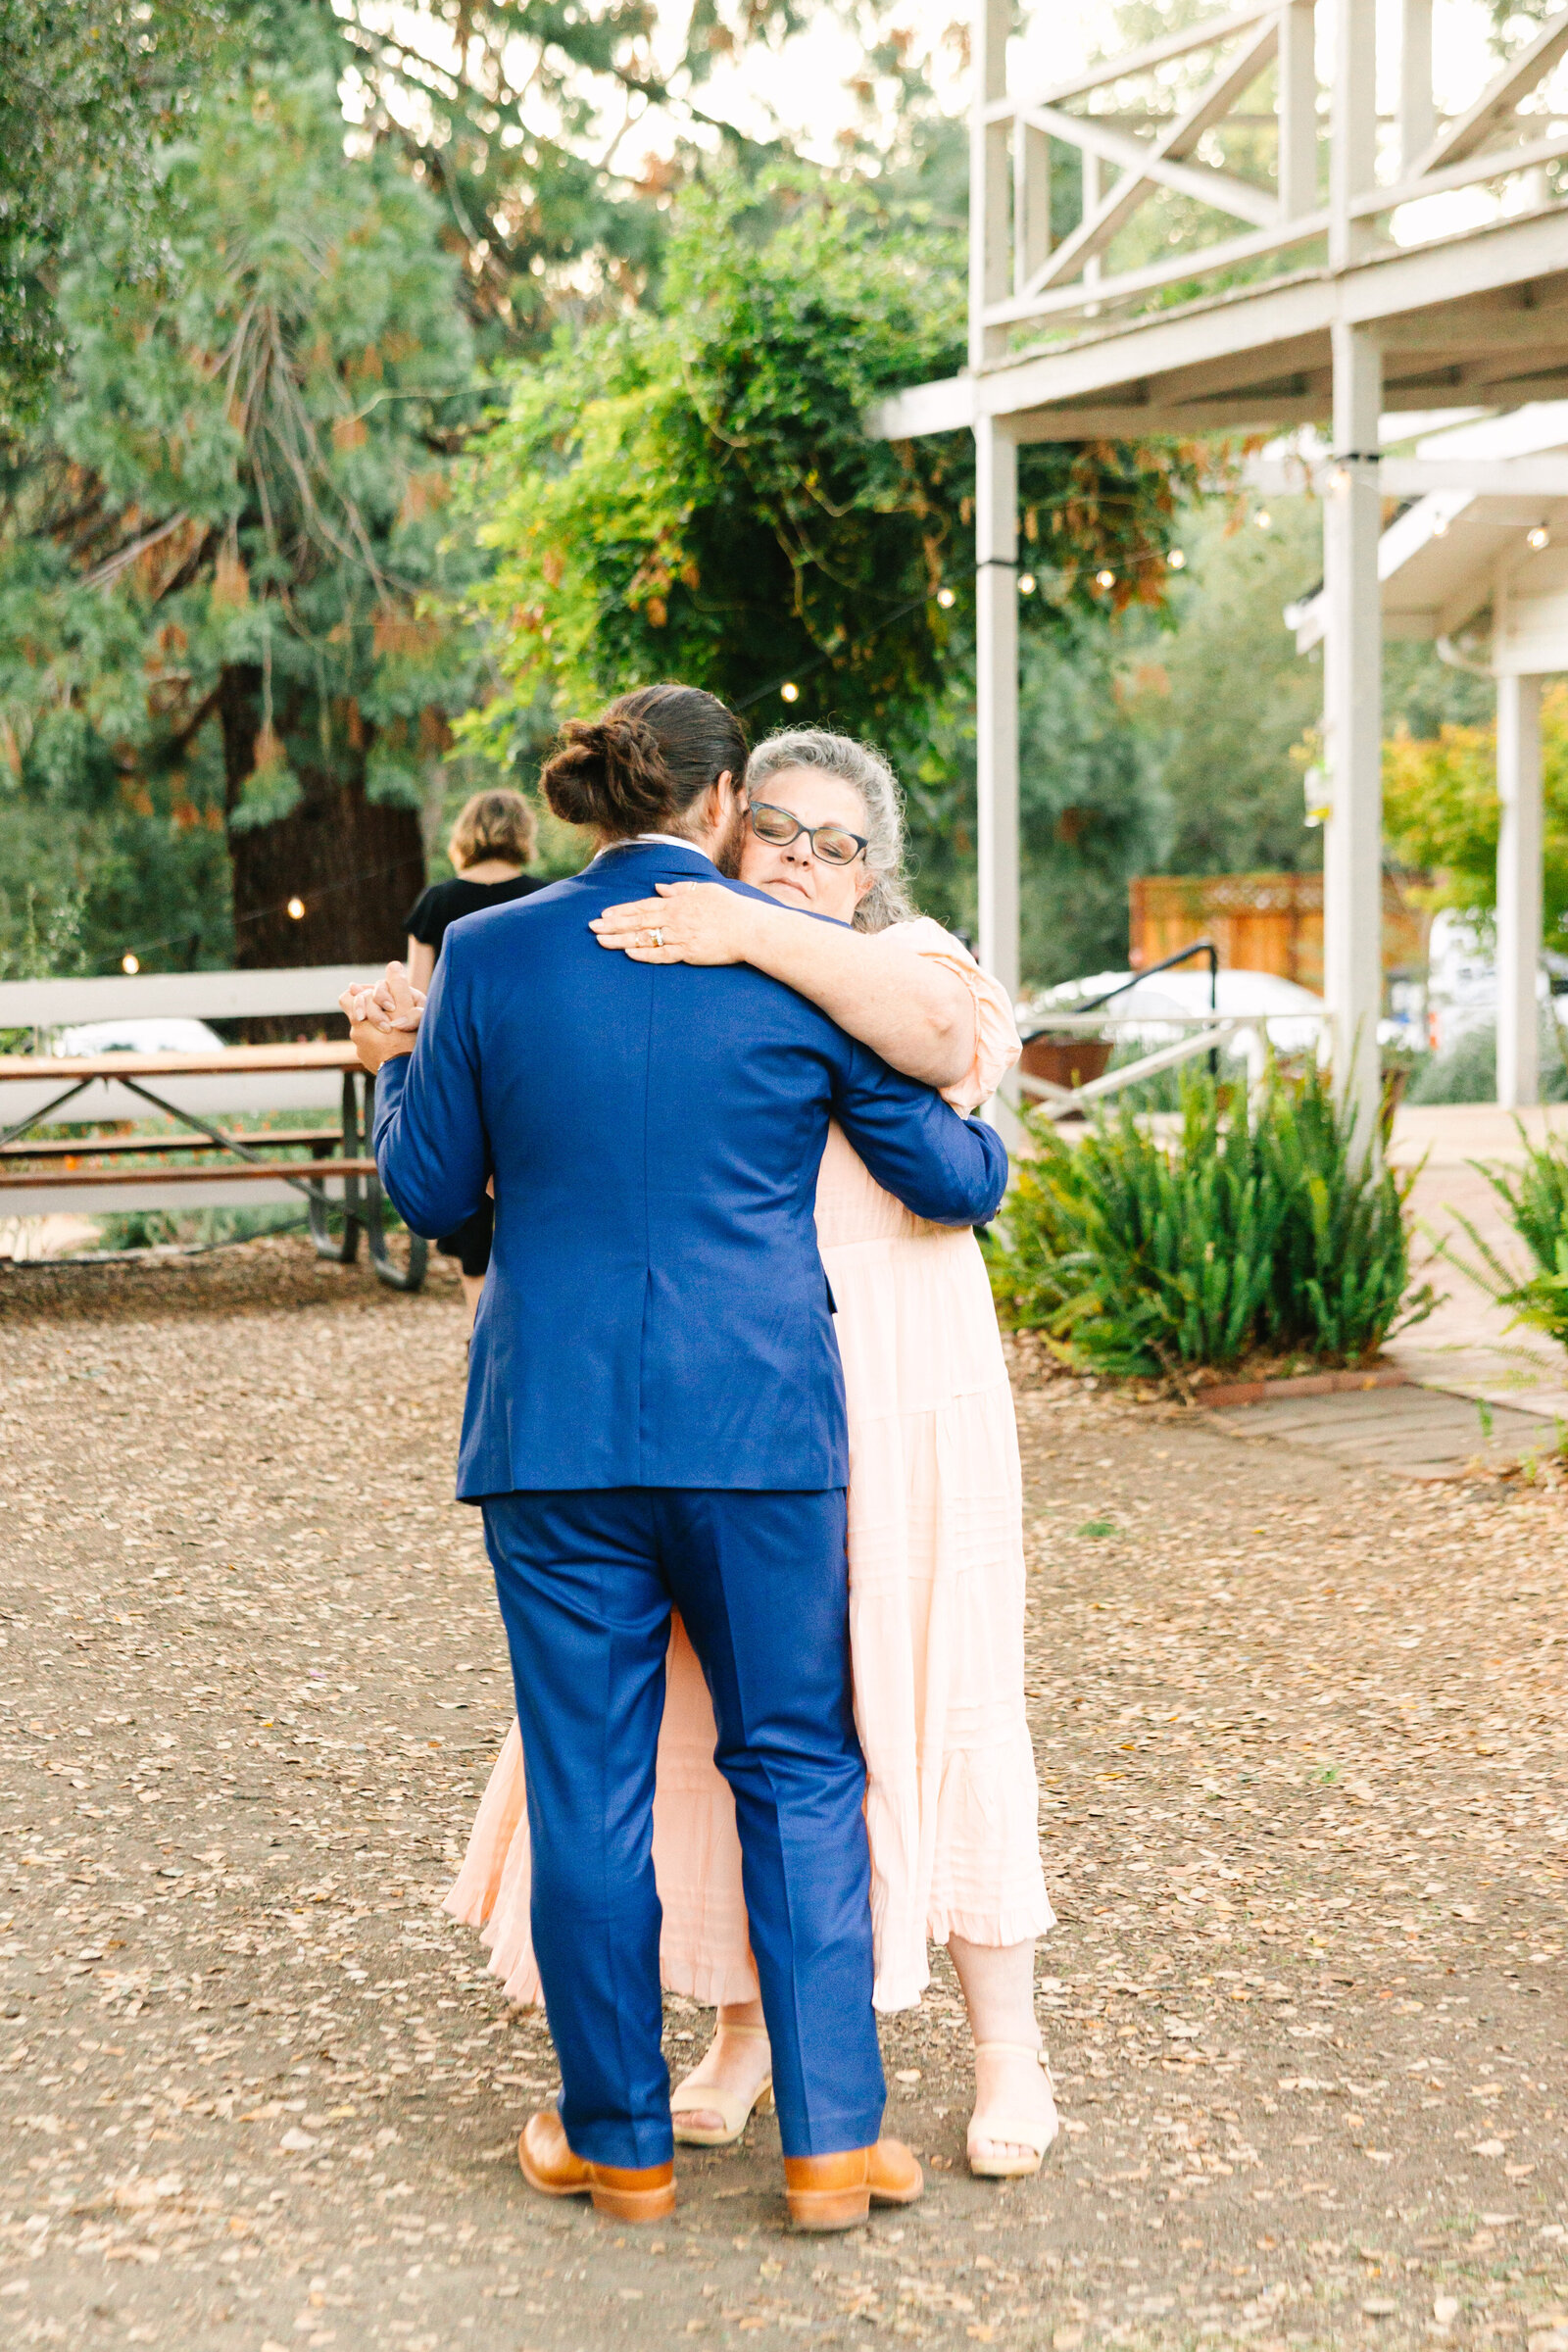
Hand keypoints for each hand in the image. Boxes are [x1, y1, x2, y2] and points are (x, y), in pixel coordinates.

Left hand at [339, 961, 422, 1073]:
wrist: (405, 1076)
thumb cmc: (406, 1040)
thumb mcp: (405, 1008)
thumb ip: (398, 985)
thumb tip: (393, 965)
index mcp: (359, 1020)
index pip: (346, 998)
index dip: (357, 994)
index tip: (371, 996)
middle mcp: (357, 1035)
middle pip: (360, 1017)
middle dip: (375, 1014)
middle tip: (393, 1016)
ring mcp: (363, 1052)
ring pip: (368, 1035)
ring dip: (380, 1032)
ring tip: (400, 1032)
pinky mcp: (371, 1064)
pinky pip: (374, 1050)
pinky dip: (384, 1047)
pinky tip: (397, 1048)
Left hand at [589, 881, 760, 965]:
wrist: (750, 927)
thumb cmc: (729, 908)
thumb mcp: (703, 890)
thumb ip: (679, 889)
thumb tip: (658, 886)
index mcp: (677, 902)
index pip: (643, 906)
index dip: (622, 911)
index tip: (603, 914)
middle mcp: (675, 918)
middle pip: (638, 921)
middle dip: (613, 924)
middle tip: (591, 928)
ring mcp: (681, 935)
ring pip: (646, 937)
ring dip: (622, 939)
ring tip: (601, 941)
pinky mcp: (690, 952)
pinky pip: (663, 954)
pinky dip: (645, 954)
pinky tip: (629, 954)